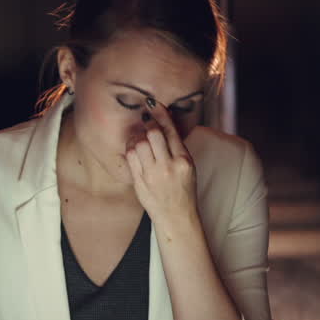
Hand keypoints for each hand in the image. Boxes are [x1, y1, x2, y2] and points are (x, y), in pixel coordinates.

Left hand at [124, 103, 198, 231]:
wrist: (176, 216)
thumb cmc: (183, 190)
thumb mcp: (188, 167)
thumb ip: (177, 148)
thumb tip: (164, 126)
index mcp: (183, 160)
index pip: (170, 131)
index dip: (160, 114)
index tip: (153, 104)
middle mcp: (168, 166)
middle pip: (153, 134)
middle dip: (148, 125)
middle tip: (147, 124)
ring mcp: (153, 174)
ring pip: (139, 144)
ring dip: (138, 137)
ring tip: (140, 138)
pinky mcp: (140, 181)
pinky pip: (131, 157)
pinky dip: (131, 149)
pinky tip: (134, 149)